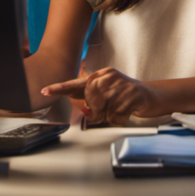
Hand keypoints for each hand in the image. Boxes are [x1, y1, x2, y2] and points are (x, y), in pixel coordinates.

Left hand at [41, 68, 158, 125]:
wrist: (150, 95)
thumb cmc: (124, 95)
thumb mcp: (107, 92)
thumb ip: (91, 99)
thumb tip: (83, 110)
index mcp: (101, 75)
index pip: (77, 82)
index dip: (60, 88)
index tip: (45, 91)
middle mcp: (110, 77)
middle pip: (90, 100)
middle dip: (95, 111)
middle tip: (105, 112)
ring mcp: (122, 85)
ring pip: (103, 110)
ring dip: (107, 117)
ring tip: (118, 110)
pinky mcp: (133, 95)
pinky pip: (115, 116)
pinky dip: (119, 120)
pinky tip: (125, 113)